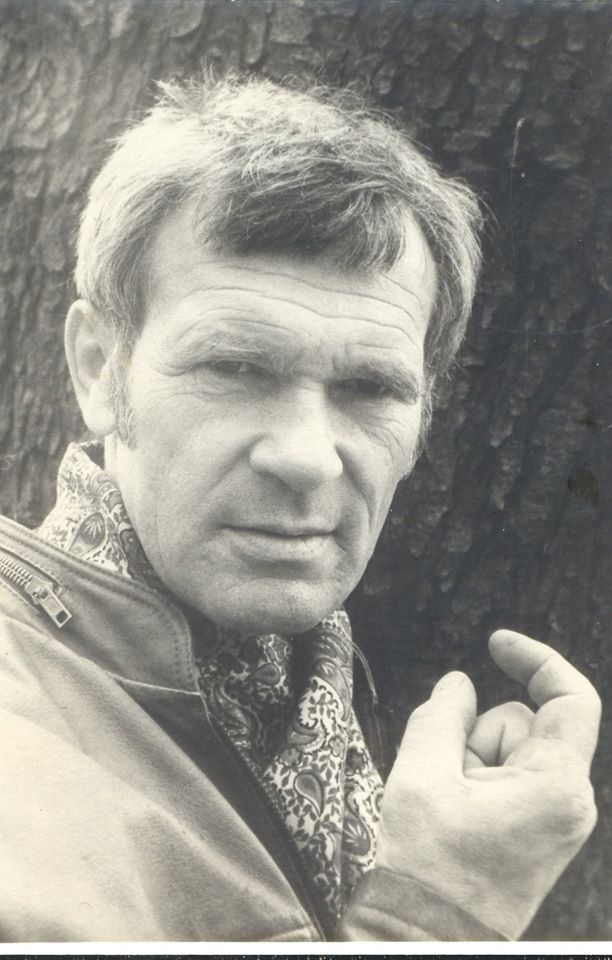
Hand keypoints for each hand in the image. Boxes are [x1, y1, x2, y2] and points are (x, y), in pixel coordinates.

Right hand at [375, 629, 600, 939]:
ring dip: (472, 759)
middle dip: (478, 733)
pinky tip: (456, 812)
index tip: (496, 643)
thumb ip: (442, 715)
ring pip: (511, 748)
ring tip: (450, 803)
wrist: (426, 937)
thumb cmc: (428, 867)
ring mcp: (556, 818)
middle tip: (445, 777)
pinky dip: (476, 778)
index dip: (536, 659)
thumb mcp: (421, 775)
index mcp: (556, 787)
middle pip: (524, 723)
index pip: (571, 698)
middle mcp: (569, 802)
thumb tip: (460, 685)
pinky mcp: (539, 829)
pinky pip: (508, 775)